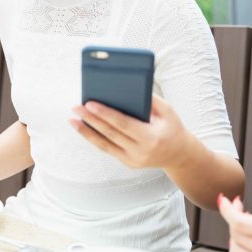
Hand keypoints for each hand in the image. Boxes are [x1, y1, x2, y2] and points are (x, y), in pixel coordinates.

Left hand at [70, 94, 187, 168]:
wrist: (178, 154)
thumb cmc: (171, 127)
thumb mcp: (167, 111)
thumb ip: (149, 99)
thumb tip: (125, 88)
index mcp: (151, 137)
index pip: (123, 124)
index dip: (105, 114)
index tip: (89, 103)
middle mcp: (141, 152)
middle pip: (110, 134)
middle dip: (91, 120)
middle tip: (76, 107)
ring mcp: (133, 160)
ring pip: (104, 144)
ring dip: (86, 131)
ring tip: (72, 119)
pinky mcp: (127, 163)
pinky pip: (107, 149)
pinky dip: (93, 138)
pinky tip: (83, 128)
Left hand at [218, 149, 251, 251]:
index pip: (239, 222)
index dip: (226, 209)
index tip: (225, 198)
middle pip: (235, 235)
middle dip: (231, 217)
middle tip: (238, 205)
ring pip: (236, 251)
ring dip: (234, 234)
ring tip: (243, 221)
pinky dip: (238, 250)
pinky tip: (247, 237)